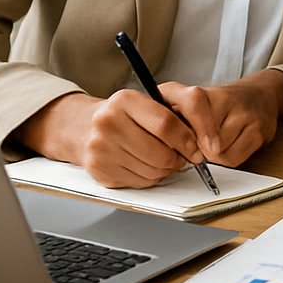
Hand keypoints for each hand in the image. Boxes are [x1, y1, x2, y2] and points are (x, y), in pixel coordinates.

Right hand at [13, 90, 206, 188]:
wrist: (83, 128)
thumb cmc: (122, 116)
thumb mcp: (144, 104)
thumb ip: (171, 117)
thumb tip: (199, 142)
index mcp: (125, 101)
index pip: (166, 124)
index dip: (187, 140)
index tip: (196, 148)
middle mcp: (108, 122)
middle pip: (160, 152)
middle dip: (178, 159)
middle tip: (182, 157)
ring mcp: (101, 148)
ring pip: (152, 170)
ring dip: (166, 170)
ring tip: (163, 160)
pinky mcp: (99, 169)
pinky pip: (139, 182)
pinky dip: (150, 178)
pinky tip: (146, 166)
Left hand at [162, 69, 282, 166]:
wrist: (259, 93)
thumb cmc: (218, 105)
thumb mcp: (188, 106)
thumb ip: (172, 123)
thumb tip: (165, 148)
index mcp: (197, 91)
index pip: (193, 104)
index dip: (185, 131)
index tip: (185, 146)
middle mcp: (224, 96)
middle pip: (202, 139)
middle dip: (197, 149)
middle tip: (199, 146)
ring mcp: (244, 112)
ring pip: (218, 152)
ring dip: (214, 155)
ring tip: (217, 143)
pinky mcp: (259, 129)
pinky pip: (234, 158)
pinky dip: (229, 159)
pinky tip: (230, 145)